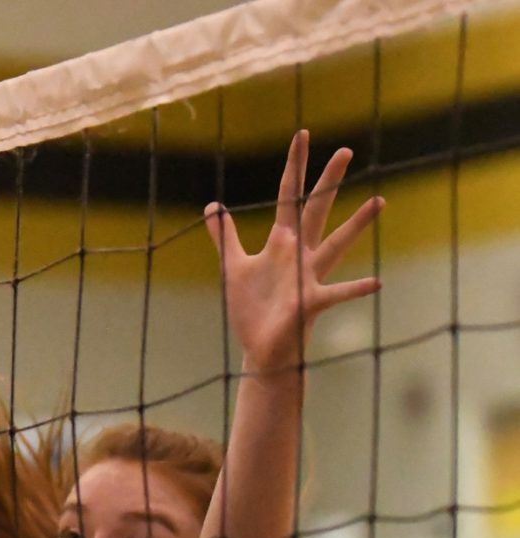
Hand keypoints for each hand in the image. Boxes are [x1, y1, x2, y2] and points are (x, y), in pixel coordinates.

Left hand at [204, 129, 382, 374]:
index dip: (294, 167)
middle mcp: (299, 254)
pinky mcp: (310, 302)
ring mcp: (308, 277)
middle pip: (316, 210)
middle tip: (346, 150)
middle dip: (328, 182)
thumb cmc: (252, 309)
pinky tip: (377, 282)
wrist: (262, 347)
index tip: (302, 135)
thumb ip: (225, 236)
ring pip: (337, 244)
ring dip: (358, 225)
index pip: (290, 196)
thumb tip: (212, 206)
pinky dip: (356, 289)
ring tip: (380, 201)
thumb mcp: (233, 267)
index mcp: (281, 243)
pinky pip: (338, 293)